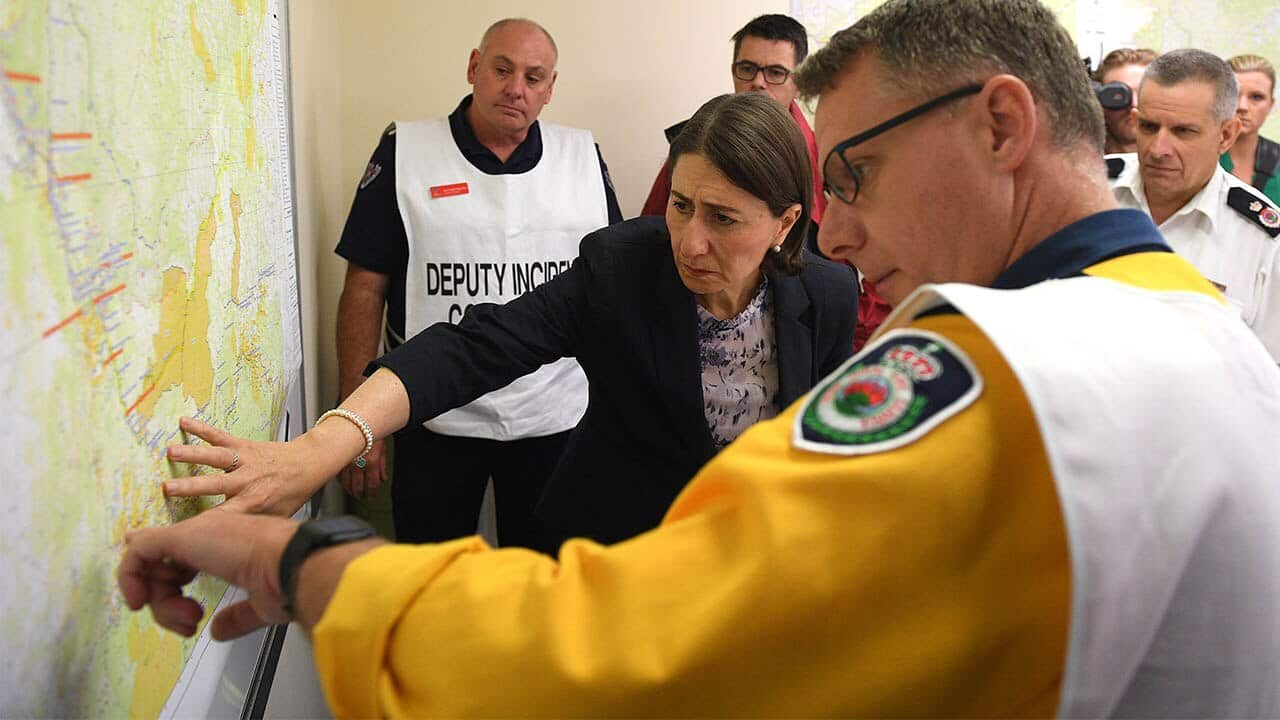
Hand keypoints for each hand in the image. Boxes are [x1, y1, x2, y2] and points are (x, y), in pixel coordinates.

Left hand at [118, 510, 295, 639]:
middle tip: (189, 623)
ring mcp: (195, 532)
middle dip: (168, 602)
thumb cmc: (291, 579)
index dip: (169, 581)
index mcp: (229, 544)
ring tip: (186, 618)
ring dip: (160, 601)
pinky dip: (130, 576)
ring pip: (151, 564)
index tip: (176, 610)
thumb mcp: (261, 604)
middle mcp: (210, 532)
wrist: (296, 563)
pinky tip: (140, 599)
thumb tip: (218, 629)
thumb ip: (235, 616)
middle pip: (165, 567)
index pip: (183, 557)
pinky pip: (138, 552)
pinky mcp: (181, 536)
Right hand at [163, 416, 317, 516]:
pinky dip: (201, 428)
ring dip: (192, 454)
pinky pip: (220, 436)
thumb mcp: (274, 516)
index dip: (204, 521)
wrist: (308, 463)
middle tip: (167, 488)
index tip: (182, 526)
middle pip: (214, 485)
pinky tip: (184, 422)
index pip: (224, 515)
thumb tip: (224, 541)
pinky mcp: (243, 445)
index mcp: (253, 502)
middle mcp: (246, 481)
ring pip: (215, 457)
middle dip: (191, 487)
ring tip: (170, 452)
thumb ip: (249, 524)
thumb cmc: (290, 493)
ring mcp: (244, 460)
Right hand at [337, 437, 387, 498]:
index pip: (372, 484)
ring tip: (351, 492)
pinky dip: (340, 478)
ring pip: (345, 481)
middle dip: (360, 493)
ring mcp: (345, 461)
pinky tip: (342, 481)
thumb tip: (383, 477)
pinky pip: (337, 472)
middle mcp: (357, 463)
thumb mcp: (382, 448)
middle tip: (361, 496)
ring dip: (349, 489)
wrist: (358, 419)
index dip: (372, 492)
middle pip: (357, 485)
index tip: (372, 495)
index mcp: (370, 462)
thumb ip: (382, 465)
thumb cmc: (371, 431)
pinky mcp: (337, 457)